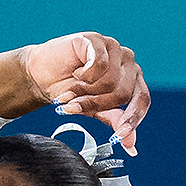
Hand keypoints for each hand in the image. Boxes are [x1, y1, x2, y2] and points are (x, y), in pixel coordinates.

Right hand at [19, 32, 150, 153]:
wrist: (43, 76)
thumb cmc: (70, 91)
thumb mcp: (95, 110)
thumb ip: (115, 121)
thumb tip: (131, 146)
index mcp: (132, 79)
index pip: (142, 99)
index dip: (132, 119)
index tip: (118, 137)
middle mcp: (127, 62)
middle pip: (122, 94)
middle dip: (96, 105)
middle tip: (77, 105)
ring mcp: (114, 48)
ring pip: (110, 81)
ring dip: (85, 91)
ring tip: (73, 89)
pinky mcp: (97, 40)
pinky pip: (99, 64)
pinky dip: (84, 76)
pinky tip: (76, 72)